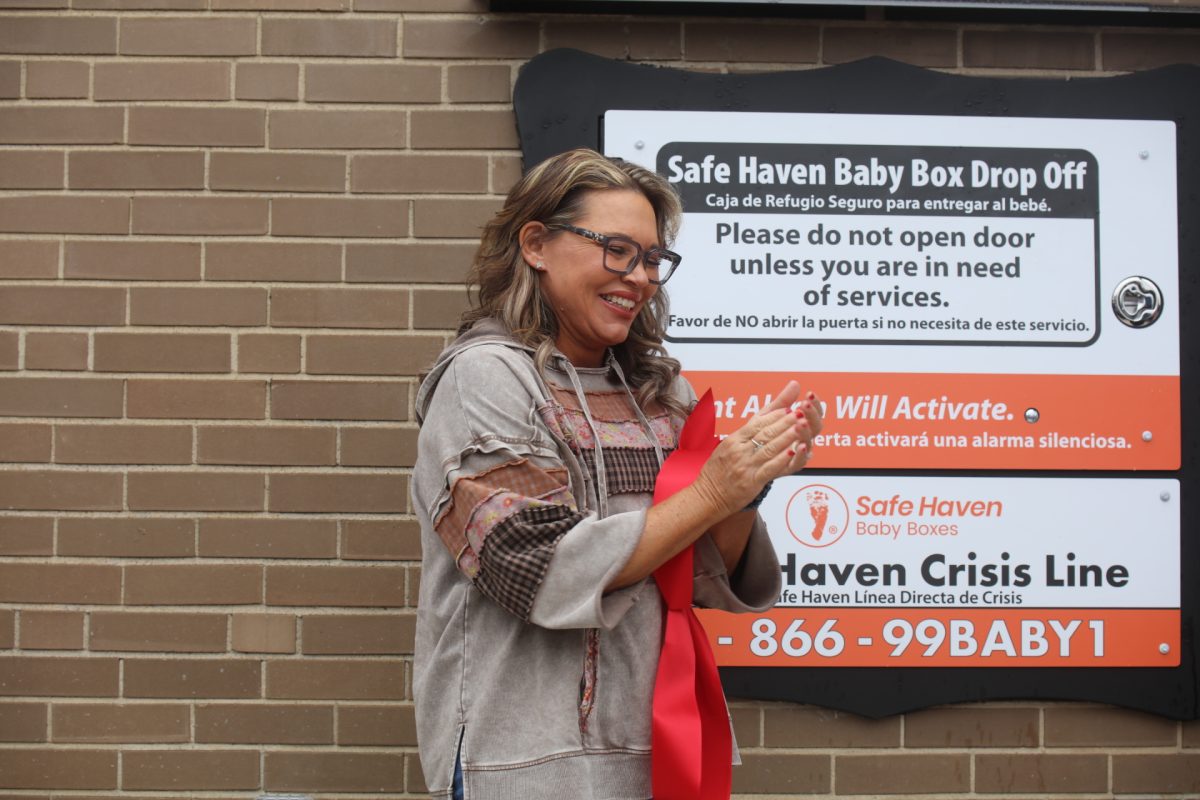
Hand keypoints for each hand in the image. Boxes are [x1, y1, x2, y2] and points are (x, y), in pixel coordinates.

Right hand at [691, 381, 823, 517]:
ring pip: (769, 448)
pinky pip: (769, 468)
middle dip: (785, 421)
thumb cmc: (718, 470)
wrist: (707, 495)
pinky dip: (781, 459)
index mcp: (734, 440)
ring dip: (787, 436)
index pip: (757, 423)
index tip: (790, 406)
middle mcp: (740, 450)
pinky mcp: (751, 481)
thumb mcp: (729, 446)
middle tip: (800, 412)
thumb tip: (762, 418)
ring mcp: (746, 465)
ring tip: (802, 427)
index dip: (775, 415)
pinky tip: (792, 452)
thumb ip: (747, 431)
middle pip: (765, 432)